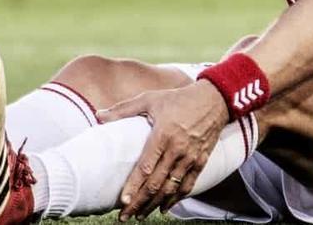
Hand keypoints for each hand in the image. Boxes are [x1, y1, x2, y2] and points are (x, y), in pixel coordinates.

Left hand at [97, 81, 228, 219]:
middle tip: (125, 216)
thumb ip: (123, 109)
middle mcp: (177, 149)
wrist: (214, 100)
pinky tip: (164, 207)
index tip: (123, 201)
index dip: (133, 186)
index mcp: (162, 135)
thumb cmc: (178, 98)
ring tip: (140, 215)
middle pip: (156, 183)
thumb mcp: (150, 99)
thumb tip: (98, 115)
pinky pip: (188, 185)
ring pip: (171, 188)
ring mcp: (190, 157)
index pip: (145, 167)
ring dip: (155, 204)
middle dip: (139, 202)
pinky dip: (176, 199)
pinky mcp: (201, 161)